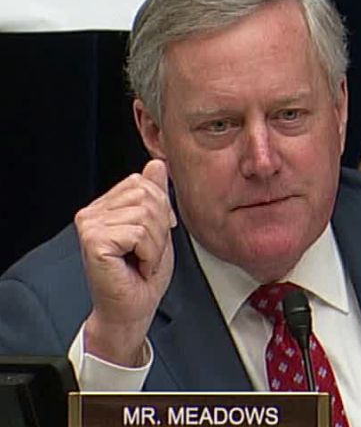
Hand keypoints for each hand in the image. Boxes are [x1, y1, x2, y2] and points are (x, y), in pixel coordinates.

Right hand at [76, 159, 176, 366]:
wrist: (132, 308)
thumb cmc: (142, 274)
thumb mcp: (157, 227)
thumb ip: (155, 194)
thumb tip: (155, 163)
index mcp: (105, 206)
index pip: (142, 182)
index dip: (160, 209)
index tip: (153, 237)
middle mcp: (91, 212)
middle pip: (146, 195)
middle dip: (159, 227)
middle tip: (147, 252)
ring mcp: (89, 225)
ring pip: (145, 214)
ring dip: (155, 243)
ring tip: (142, 260)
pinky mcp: (93, 241)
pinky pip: (139, 233)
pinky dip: (149, 253)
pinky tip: (137, 265)